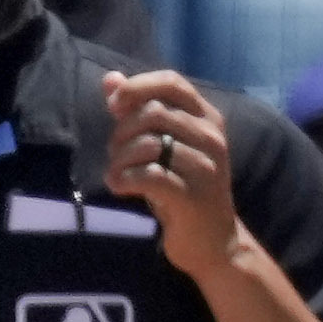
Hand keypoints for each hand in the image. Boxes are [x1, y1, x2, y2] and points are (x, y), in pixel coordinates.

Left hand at [104, 71, 242, 269]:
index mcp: (206, 118)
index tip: (114, 105)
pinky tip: (121, 187)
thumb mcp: (162, 147)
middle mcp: (211, 136)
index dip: (137, 87)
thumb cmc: (181, 187)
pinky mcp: (192, 196)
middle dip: (122, 132)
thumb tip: (110, 80)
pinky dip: (124, 179)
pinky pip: (148, 175)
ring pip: (147, 144)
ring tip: (118, 174)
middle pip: (152, 112)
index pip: (172, 82)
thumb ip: (137, 113)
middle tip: (117, 154)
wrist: (213, 241)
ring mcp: (205, 166)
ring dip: (119, 159)